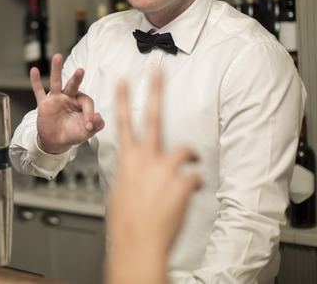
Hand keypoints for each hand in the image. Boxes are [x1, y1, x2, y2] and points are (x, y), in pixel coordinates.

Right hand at [30, 53, 104, 153]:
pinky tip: (34, 70)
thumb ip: (96, 125)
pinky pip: (39, 91)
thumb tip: (98, 116)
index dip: (89, 113)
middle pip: (73, 85)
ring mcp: (56, 99)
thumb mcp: (87, 132)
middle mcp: (69, 98)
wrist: (56, 143)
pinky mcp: (44, 104)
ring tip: (58, 57)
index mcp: (81, 103)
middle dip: (77, 78)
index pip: (87, 102)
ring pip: (56, 82)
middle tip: (81, 70)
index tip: (88, 126)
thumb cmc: (72, 134)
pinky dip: (36, 81)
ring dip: (56, 70)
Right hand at [105, 71, 200, 283]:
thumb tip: (136, 171)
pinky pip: (196, 176)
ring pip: (185, 148)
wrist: (138, 246)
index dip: (121, 99)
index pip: (122, 123)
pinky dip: (194, 185)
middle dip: (155, 91)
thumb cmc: (127, 224)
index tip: (123, 79)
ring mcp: (163, 169)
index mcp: (127, 161)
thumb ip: (131, 174)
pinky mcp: (182, 182)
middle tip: (159, 71)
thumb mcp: (120, 192)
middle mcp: (144, 160)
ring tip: (190, 163)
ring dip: (190, 156)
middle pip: (151, 117)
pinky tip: (188, 196)